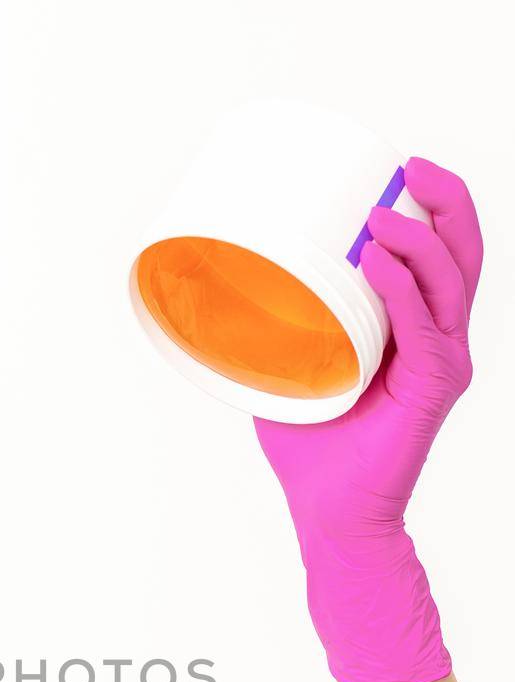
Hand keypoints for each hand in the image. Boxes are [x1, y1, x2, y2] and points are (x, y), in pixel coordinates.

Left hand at [253, 156, 483, 681]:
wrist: (330, 514)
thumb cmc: (315, 450)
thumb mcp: (290, 370)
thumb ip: (276, 329)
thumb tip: (219, 289)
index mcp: (416, 329)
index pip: (442, 254)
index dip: (431, 206)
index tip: (397, 170)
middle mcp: (440, 339)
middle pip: (463, 253)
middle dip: (445, 201)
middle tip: (407, 167)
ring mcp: (441, 363)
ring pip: (451, 282)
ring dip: (418, 240)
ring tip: (381, 214)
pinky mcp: (432, 390)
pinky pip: (425, 330)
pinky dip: (401, 292)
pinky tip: (378, 265)